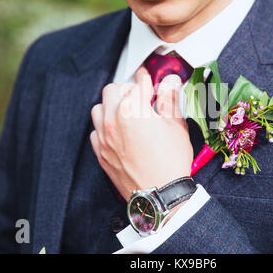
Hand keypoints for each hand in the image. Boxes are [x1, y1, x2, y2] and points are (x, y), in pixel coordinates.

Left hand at [90, 67, 192, 200]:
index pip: (139, 83)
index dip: (147, 78)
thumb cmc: (170, 161)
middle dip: (128, 89)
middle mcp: (114, 120)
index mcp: (134, 109)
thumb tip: (170, 81)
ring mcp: (104, 136)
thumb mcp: (176, 126)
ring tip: (127, 113)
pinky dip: (104, 126)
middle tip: (141, 98)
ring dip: (112, 105)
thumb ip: (170, 99)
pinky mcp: (101, 152)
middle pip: (113, 89)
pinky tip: (118, 132)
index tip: (149, 78)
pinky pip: (95, 130)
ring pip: (99, 107)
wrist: (159, 194)